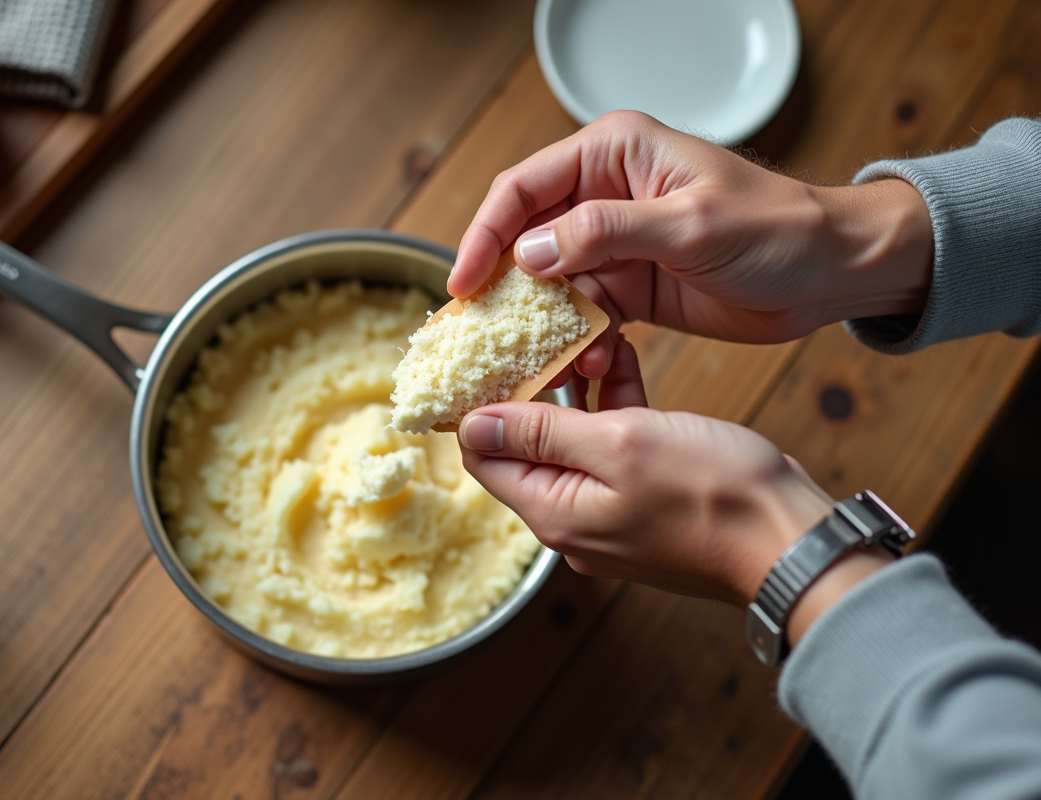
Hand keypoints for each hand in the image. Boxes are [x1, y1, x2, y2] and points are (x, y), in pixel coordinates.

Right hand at [450, 111, 932, 359]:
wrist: (832, 273)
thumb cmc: (778, 229)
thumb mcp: (690, 225)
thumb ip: (606, 232)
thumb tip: (529, 252)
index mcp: (614, 154)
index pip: (524, 188)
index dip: (485, 235)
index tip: (462, 284)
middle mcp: (605, 195)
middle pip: (525, 238)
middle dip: (500, 287)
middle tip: (477, 334)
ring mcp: (616, 244)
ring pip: (550, 285)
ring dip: (538, 324)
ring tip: (530, 362)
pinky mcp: (631, 287)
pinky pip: (583, 316)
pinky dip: (576, 343)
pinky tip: (581, 367)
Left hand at [458, 339, 835, 606]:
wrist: (793, 540)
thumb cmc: (715, 495)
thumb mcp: (619, 444)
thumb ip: (542, 432)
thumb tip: (472, 425)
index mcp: (554, 514)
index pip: (484, 458)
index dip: (479, 406)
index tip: (487, 358)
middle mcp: (574, 521)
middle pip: (526, 449)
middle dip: (533, 390)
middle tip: (541, 337)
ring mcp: (610, 514)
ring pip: (573, 443)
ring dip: (578, 392)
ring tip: (588, 338)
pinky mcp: (645, 501)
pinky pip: (613, 450)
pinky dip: (615, 408)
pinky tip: (621, 362)